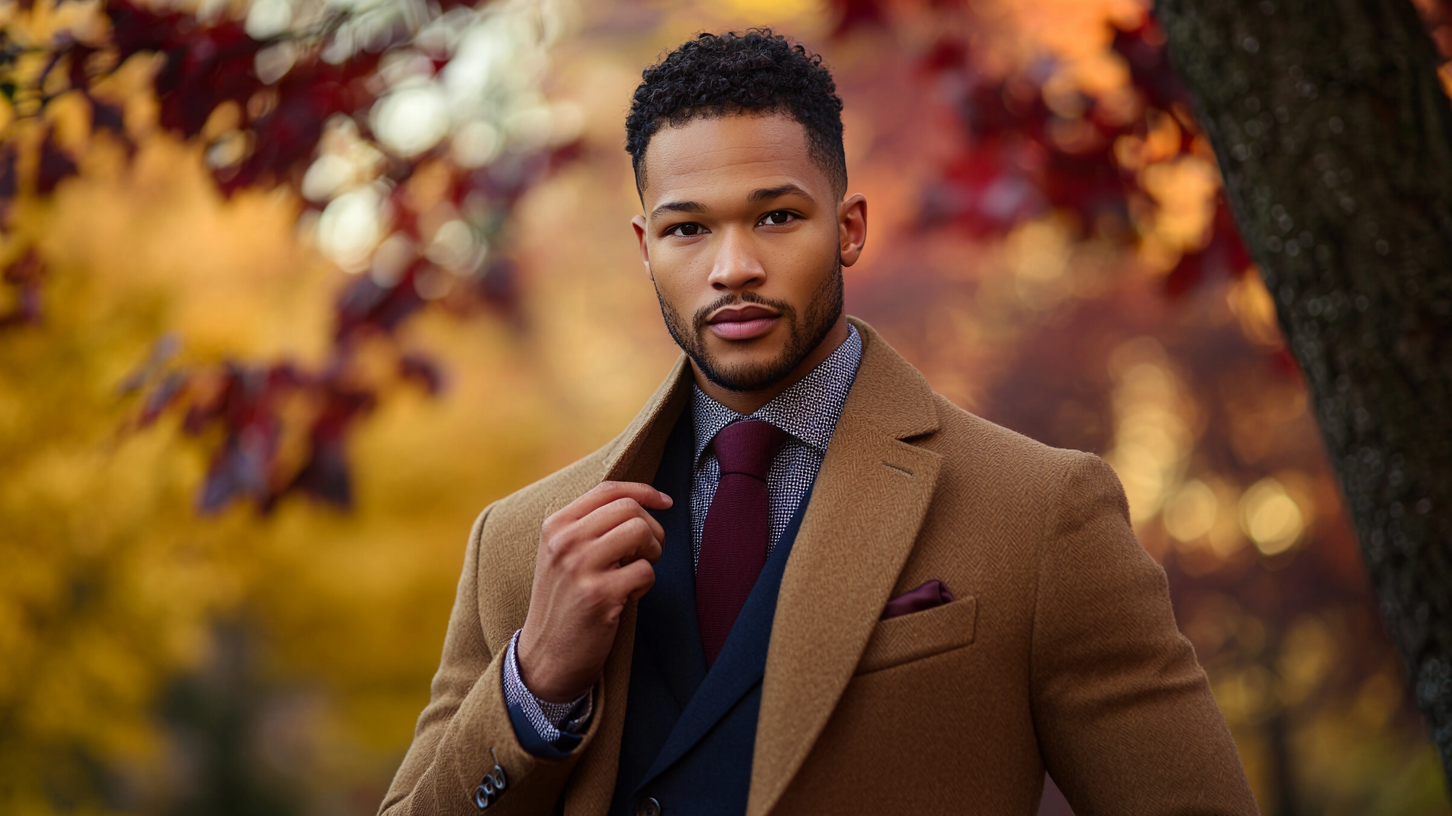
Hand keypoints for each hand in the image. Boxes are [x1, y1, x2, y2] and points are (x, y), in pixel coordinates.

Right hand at [517, 481, 672, 702]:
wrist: (546, 656)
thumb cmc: (564, 602)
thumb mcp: (563, 555)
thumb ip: (590, 526)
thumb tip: (639, 501)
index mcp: (556, 526)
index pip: (608, 490)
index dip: (644, 491)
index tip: (665, 501)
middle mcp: (564, 541)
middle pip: (630, 509)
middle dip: (653, 528)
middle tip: (649, 552)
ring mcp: (580, 567)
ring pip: (640, 532)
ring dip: (653, 552)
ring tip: (638, 571)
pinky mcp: (598, 595)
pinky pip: (645, 571)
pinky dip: (646, 583)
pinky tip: (628, 597)